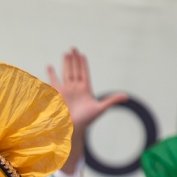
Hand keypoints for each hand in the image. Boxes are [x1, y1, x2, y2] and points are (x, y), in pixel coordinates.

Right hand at [46, 48, 126, 174]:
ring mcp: (66, 90)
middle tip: (73, 48)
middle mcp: (75, 88)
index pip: (84, 73)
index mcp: (86, 89)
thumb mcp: (100, 108)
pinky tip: (49, 66)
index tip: (82, 55)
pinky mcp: (57, 94)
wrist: (72, 128)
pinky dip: (51, 74)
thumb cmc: (86, 120)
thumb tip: (127, 97)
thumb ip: (112, 100)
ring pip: (66, 73)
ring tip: (65, 54)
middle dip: (74, 59)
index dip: (83, 64)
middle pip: (75, 70)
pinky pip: (54, 81)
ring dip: (65, 63)